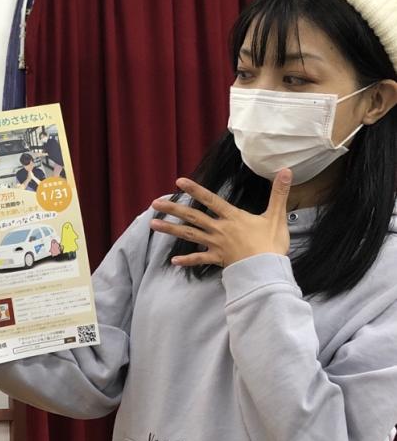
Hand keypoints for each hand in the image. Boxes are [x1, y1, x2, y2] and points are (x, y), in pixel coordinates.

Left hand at [150, 170, 292, 267]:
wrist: (267, 270)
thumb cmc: (272, 244)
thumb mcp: (277, 216)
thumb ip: (279, 193)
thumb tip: (287, 171)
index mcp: (233, 217)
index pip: (211, 199)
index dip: (195, 190)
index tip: (179, 182)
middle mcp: (220, 229)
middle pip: (193, 217)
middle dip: (173, 209)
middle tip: (154, 204)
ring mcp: (217, 245)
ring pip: (190, 235)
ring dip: (171, 230)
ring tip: (153, 225)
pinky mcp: (218, 260)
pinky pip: (199, 260)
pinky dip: (187, 260)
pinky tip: (174, 261)